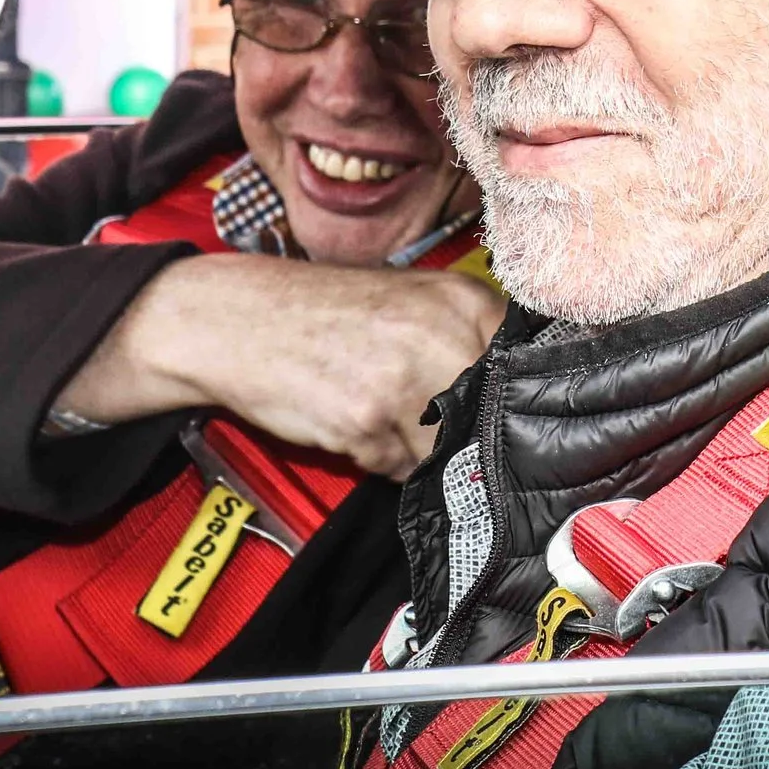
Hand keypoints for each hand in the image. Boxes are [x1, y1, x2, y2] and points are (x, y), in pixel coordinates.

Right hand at [51, 254, 506, 479]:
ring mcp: (406, 378)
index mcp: (464, 300)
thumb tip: (522, 403)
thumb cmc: (324, 314)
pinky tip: (351, 424)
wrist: (237, 318)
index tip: (500, 419)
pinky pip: (400, 468)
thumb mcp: (412, 303)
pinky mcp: (366, 419)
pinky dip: (380, 461)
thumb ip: (468, 341)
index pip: (530, 372)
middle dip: (465, 434)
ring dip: (420, 450)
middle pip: (493, 419)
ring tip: (379, 413)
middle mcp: (444, 334)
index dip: (516, 407)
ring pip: (449, 451)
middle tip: (425, 421)